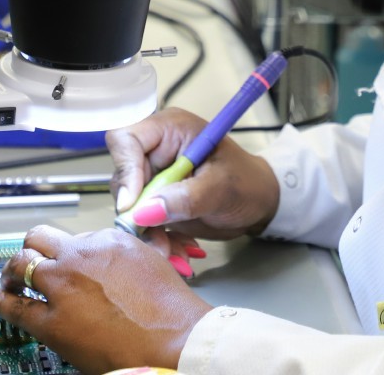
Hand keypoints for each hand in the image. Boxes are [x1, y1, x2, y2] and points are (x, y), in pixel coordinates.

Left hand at [0, 225, 213, 373]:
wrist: (174, 342)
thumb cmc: (170, 311)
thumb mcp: (153, 262)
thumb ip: (128, 252)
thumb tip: (116, 255)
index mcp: (107, 239)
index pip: (75, 236)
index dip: (69, 252)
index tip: (65, 260)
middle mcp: (80, 256)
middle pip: (40, 239)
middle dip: (33, 249)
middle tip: (29, 261)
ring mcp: (63, 287)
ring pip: (22, 264)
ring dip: (14, 270)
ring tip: (9, 279)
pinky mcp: (52, 322)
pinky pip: (15, 307)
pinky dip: (1, 301)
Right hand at [107, 108, 280, 255]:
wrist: (259, 205)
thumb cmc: (248, 183)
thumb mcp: (221, 188)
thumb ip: (185, 198)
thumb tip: (145, 212)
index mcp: (169, 130)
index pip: (126, 139)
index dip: (125, 169)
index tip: (133, 204)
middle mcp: (156, 150)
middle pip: (123, 178)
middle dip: (138, 215)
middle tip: (157, 242)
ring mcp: (154, 176)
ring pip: (130, 207)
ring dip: (148, 235)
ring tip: (173, 253)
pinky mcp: (155, 201)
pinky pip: (143, 223)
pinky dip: (158, 240)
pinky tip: (178, 252)